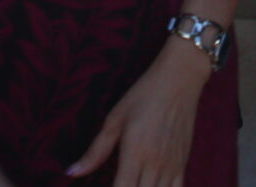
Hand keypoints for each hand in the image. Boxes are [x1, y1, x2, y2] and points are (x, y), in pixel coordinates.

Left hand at [67, 34, 206, 186]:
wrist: (179, 78)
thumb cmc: (143, 95)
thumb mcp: (115, 119)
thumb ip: (95, 151)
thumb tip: (71, 173)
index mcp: (135, 152)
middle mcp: (155, 163)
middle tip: (119, 182)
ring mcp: (172, 165)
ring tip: (132, 183)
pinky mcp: (183, 163)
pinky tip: (150, 186)